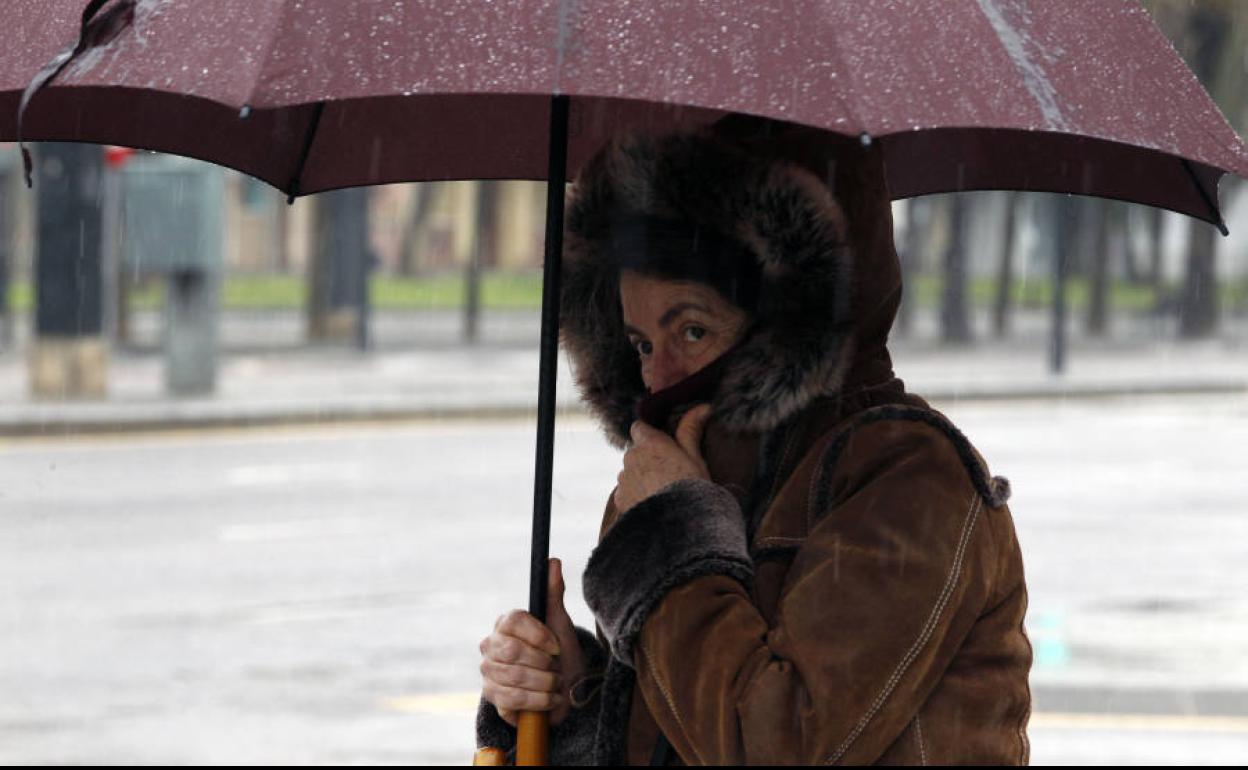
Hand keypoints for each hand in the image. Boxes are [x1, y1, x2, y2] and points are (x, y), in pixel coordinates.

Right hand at [479, 558, 584, 726]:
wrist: (562, 691)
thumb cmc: (559, 654)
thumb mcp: (560, 623)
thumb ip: (553, 593)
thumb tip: (553, 561)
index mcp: (506, 623)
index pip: (514, 620)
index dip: (538, 635)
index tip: (557, 646)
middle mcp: (491, 645)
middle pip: (513, 651)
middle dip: (543, 663)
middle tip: (556, 667)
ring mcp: (488, 671)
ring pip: (515, 676)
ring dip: (545, 683)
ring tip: (555, 683)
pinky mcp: (491, 696)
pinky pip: (513, 698)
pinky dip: (539, 701)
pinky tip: (550, 699)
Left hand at [613, 404, 712, 512]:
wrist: (678, 526)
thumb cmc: (691, 488)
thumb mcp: (695, 457)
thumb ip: (691, 430)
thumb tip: (703, 406)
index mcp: (649, 443)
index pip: (639, 427)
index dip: (650, 435)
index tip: (664, 445)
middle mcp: (631, 458)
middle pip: (635, 452)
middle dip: (647, 458)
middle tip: (670, 473)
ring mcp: (623, 479)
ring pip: (630, 472)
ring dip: (641, 478)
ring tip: (663, 493)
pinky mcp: (620, 500)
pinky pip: (626, 492)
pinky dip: (636, 496)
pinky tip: (654, 506)